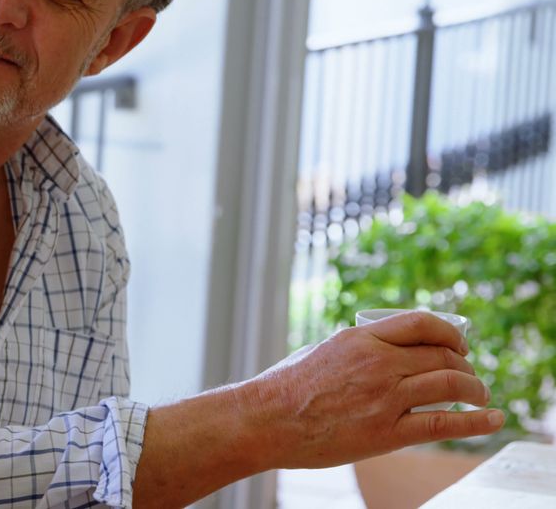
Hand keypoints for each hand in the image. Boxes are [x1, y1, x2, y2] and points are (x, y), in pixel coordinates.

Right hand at [242, 311, 503, 468]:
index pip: (422, 324)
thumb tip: (384, 348)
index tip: (459, 344)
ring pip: (450, 384)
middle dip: (465, 364)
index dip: (450, 332)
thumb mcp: (322, 350)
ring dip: (475, 389)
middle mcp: (378, 362)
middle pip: (442, 355)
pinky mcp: (386, 432)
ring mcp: (384, 397)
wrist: (264, 420)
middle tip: (469, 376)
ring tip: (480, 397)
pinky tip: (492, 419)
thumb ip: (357, 348)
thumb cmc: (285, 387)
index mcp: (360, 338)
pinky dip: (477, 421)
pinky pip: (445, 423)